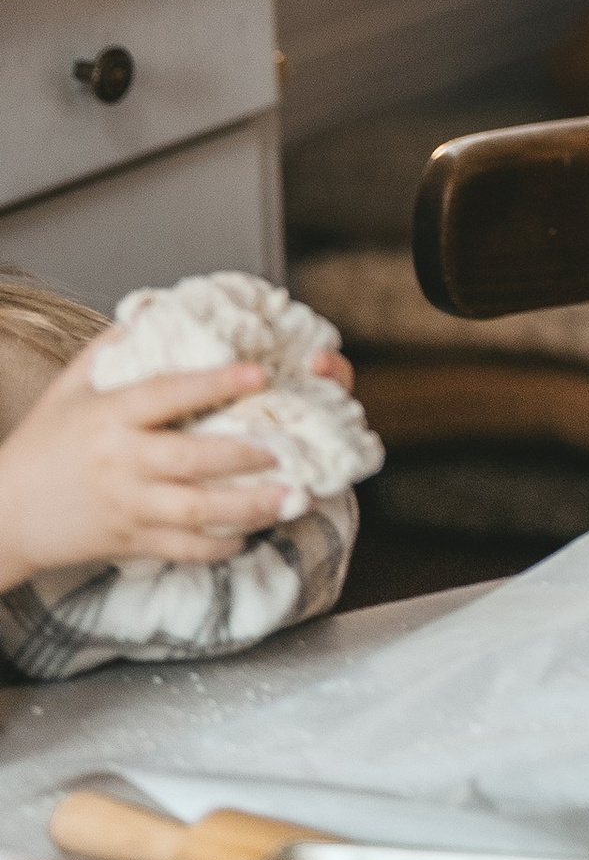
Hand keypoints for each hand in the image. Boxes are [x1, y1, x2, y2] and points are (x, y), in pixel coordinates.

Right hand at [0, 340, 290, 591]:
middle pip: (192, 460)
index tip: (257, 374)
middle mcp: (122, 462)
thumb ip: (112, 347)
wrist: (3, 514)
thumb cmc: (41, 444)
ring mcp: (128, 506)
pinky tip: (247, 536)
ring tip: (288, 496)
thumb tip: (153, 310)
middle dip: (244, 455)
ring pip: (196, 511)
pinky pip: (181, 549)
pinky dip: (217, 547)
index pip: (168, 394)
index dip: (215, 384)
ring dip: (247, 506)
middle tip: (286, 446)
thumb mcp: (70, 387)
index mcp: (110, 417)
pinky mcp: (129, 541)